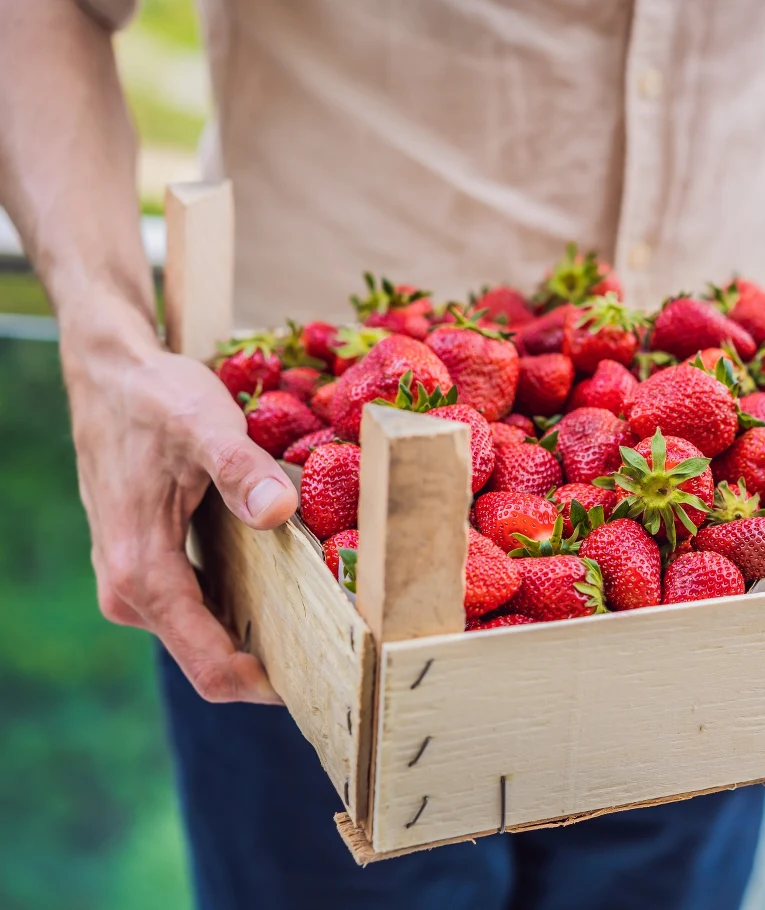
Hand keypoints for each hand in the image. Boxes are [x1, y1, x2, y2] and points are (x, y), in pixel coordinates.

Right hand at [65, 317, 296, 703]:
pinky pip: (200, 609)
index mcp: (142, 572)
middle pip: (211, 659)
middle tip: (344, 656)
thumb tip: (279, 512)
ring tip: (328, 626)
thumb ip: (242, 470)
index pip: (210, 665)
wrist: (109, 374)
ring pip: (206, 635)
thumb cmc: (156, 399)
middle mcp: (130, 592)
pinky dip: (242, 608)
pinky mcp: (148, 567)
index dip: (266, 688)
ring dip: (260, 635)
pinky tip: (290, 591)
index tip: (328, 690)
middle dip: (274, 663)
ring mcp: (136, 583)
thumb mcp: (205, 424)